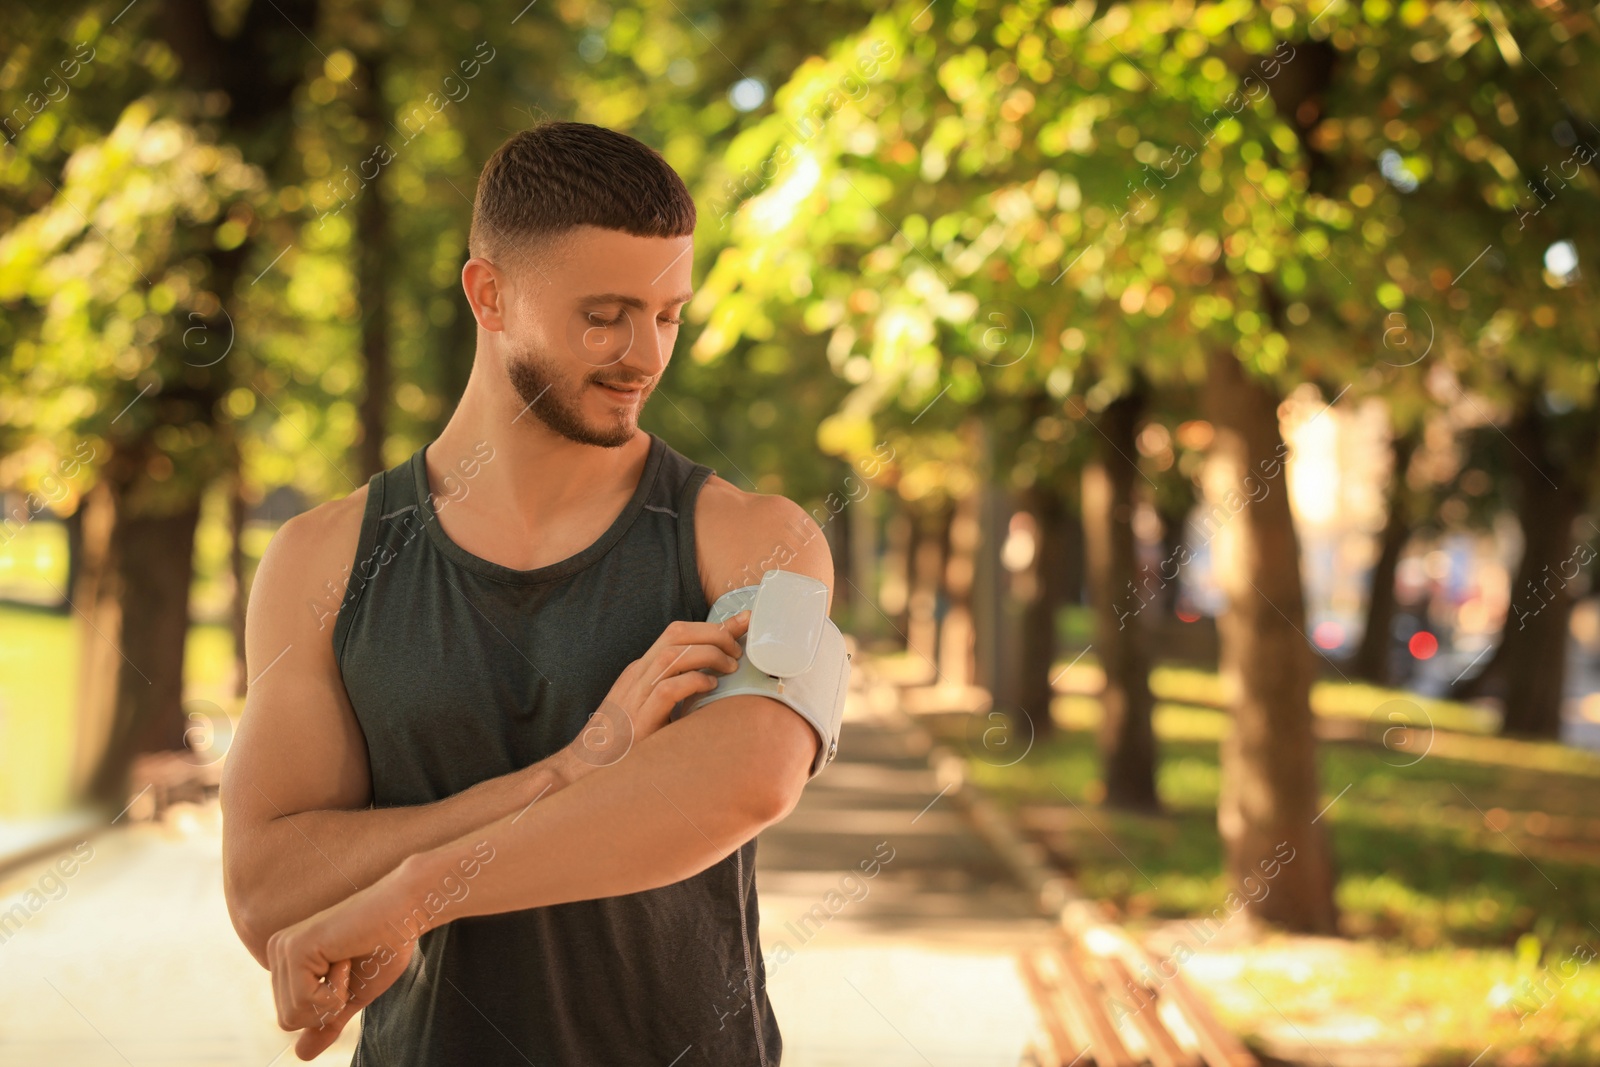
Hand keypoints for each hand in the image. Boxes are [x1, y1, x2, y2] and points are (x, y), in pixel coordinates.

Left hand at [266, 867, 423, 1059]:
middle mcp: (277, 951)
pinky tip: (345, 956)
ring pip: (294, 1014)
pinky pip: (307, 1000)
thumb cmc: (384, 947)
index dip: (327, 1008)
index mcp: (286, 959)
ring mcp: (283, 948)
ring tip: (347, 960)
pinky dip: (335, 990)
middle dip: (328, 1006)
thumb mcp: (352, 994)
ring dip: (333, 997)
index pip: (290, 1018)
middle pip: (288, 1019)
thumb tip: (301, 1055)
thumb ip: (327, 1021)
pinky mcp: (296, 949)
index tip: (348, 970)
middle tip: (349, 967)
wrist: (405, 914)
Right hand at [569, 611, 749, 766]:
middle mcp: (638, 675)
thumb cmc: (626, 744)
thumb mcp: (654, 709)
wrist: (588, 772)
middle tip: (737, 651)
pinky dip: (693, 683)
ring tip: (730, 667)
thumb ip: (677, 693)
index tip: (742, 623)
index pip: (677, 632)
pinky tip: (710, 688)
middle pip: (676, 633)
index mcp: (641, 670)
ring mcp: (636, 695)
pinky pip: (668, 689)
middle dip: (714, 633)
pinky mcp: (640, 720)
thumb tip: (714, 684)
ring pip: (673, 655)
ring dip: (708, 655)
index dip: (712, 625)